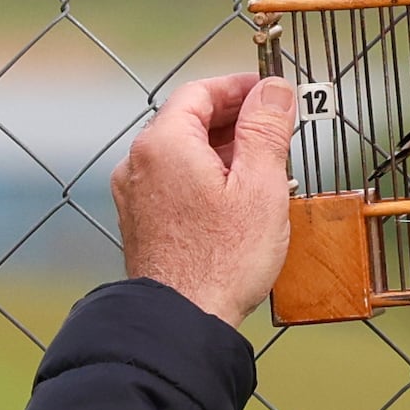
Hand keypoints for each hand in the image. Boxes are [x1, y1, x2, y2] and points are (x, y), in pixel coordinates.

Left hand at [115, 73, 296, 325]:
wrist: (181, 321)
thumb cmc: (221, 260)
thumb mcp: (260, 185)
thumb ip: (266, 128)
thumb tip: (274, 89)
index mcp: (164, 143)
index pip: (200, 92)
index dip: (239, 87)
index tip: (269, 93)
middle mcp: (139, 163)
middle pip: (188, 121)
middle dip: (234, 120)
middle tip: (275, 129)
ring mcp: (135, 194)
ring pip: (181, 153)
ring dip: (221, 151)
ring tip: (263, 169)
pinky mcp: (140, 222)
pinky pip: (173, 182)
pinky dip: (203, 177)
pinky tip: (235, 199)